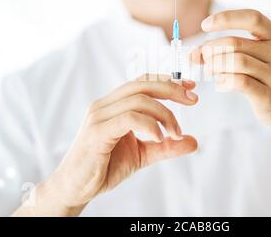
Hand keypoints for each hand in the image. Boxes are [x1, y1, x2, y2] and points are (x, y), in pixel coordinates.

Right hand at [38, 74, 198, 213]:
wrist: (76, 188)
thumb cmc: (104, 167)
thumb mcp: (143, 155)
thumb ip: (166, 147)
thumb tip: (194, 141)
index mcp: (114, 105)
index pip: (143, 83)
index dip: (168, 81)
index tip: (190, 88)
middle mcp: (105, 105)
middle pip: (143, 84)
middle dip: (172, 89)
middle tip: (193, 100)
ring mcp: (99, 116)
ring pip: (139, 100)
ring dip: (164, 114)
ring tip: (175, 133)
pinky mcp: (97, 131)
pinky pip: (129, 118)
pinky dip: (150, 125)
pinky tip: (159, 138)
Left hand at [190, 9, 270, 128]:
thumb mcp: (262, 57)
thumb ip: (235, 50)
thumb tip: (197, 52)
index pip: (252, 18)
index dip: (226, 18)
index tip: (205, 25)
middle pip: (236, 43)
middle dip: (211, 48)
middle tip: (201, 57)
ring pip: (236, 61)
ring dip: (214, 65)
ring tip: (208, 70)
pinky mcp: (269, 95)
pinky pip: (240, 82)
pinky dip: (223, 81)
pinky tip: (220, 83)